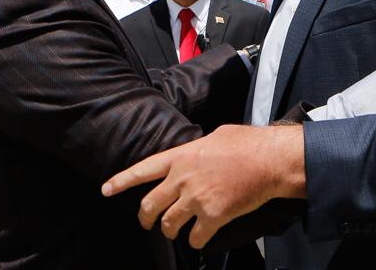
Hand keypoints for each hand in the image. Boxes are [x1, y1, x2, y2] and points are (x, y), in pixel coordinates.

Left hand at [102, 124, 304, 247]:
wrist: (269, 160)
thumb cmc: (246, 143)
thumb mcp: (215, 136)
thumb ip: (197, 149)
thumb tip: (194, 156)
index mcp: (182, 156)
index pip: (143, 170)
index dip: (122, 182)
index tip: (106, 190)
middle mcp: (183, 178)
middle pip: (149, 205)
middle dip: (146, 218)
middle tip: (149, 223)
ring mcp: (196, 198)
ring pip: (169, 224)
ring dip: (172, 230)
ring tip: (178, 230)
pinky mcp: (213, 216)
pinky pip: (195, 238)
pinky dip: (197, 240)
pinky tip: (202, 237)